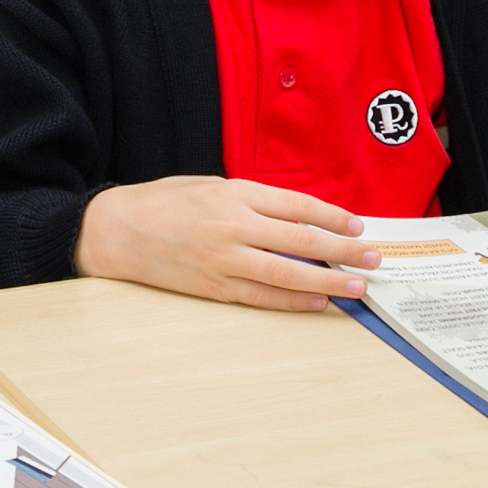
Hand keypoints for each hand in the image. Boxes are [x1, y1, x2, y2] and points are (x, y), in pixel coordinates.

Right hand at [75, 177, 381, 311]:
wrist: (114, 231)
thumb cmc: (161, 203)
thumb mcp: (207, 185)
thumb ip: (250, 199)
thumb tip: (295, 218)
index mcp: (233, 194)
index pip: (298, 206)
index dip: (333, 217)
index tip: (358, 225)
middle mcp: (232, 226)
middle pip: (302, 241)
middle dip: (344, 250)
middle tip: (373, 258)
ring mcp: (224, 260)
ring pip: (288, 274)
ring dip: (328, 282)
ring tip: (356, 287)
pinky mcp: (214, 287)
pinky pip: (262, 297)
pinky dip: (293, 301)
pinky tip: (317, 302)